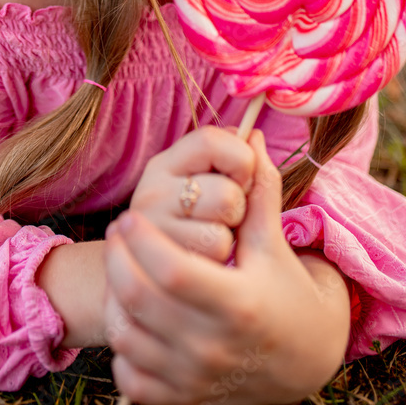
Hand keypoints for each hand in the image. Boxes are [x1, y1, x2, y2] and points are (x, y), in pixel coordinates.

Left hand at [104, 131, 350, 404]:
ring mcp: (196, 378)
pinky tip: (132, 317)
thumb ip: (261, 191)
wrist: (308, 362)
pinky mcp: (185, 400)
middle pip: (138, 300)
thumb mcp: (275, 245)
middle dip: (116, 260)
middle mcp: (213, 347)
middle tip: (117, 232)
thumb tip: (254, 137)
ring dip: (116, 299)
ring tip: (121, 268)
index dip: (143, 239)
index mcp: (238, 304)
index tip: (131, 216)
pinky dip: (123, 348)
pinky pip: (131, 379)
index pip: (171, 270)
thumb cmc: (290, 293)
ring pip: (127, 338)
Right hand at [127, 125, 254, 262]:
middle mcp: (151, 190)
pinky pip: (215, 253)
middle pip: (226, 193)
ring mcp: (152, 229)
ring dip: (226, 236)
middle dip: (237, 208)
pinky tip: (199, 258)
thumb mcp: (208, 182)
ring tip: (207, 236)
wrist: (151, 268)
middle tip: (220, 216)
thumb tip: (255, 136)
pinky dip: (217, 259)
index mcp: (164, 163)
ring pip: (221, 229)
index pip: (210, 141)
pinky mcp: (160, 262)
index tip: (240, 178)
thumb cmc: (190, 218)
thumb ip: (235, 159)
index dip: (240, 159)